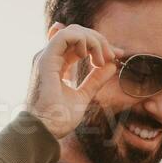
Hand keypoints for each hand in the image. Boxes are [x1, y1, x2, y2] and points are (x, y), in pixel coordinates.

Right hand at [24, 23, 121, 139]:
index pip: (78, 45)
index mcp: (57, 66)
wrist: (45, 131)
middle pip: (77, 34)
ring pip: (73, 31)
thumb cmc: (58, 119)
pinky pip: (66, 35)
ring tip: (102, 60)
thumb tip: (111, 65)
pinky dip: (83, 40)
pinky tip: (89, 55)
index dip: (98, 45)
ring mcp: (47, 57)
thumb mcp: (83, 96)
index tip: (116, 56)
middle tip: (113, 56)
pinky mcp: (46, 58)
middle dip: (99, 41)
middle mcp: (51, 58)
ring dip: (94, 40)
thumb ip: (95, 80)